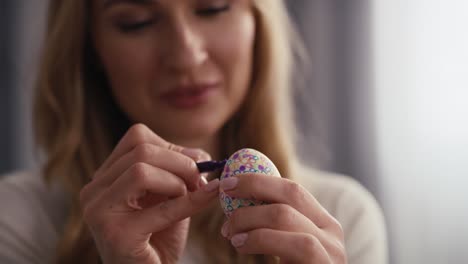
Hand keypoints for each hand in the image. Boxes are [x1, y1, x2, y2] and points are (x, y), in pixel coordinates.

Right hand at [79, 124, 219, 263]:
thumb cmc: (159, 237)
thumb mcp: (169, 196)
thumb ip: (179, 172)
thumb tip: (202, 154)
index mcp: (104, 177)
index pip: (136, 138)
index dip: (172, 146)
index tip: (194, 163)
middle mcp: (94, 191)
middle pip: (141, 151)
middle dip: (180, 162)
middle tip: (200, 180)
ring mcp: (100, 212)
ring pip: (142, 171)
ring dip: (178, 181)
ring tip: (190, 196)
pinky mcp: (116, 235)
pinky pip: (161, 208)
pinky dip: (192, 201)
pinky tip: (210, 195)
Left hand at [219, 174, 346, 263]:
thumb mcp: (282, 247)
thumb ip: (270, 226)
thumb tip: (234, 196)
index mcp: (322, 222)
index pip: (291, 187)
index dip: (256, 180)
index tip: (227, 182)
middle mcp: (332, 233)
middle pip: (291, 194)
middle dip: (251, 190)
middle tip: (223, 198)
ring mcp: (332, 252)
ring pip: (287, 217)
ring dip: (249, 219)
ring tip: (229, 232)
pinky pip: (296, 245)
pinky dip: (261, 239)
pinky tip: (241, 245)